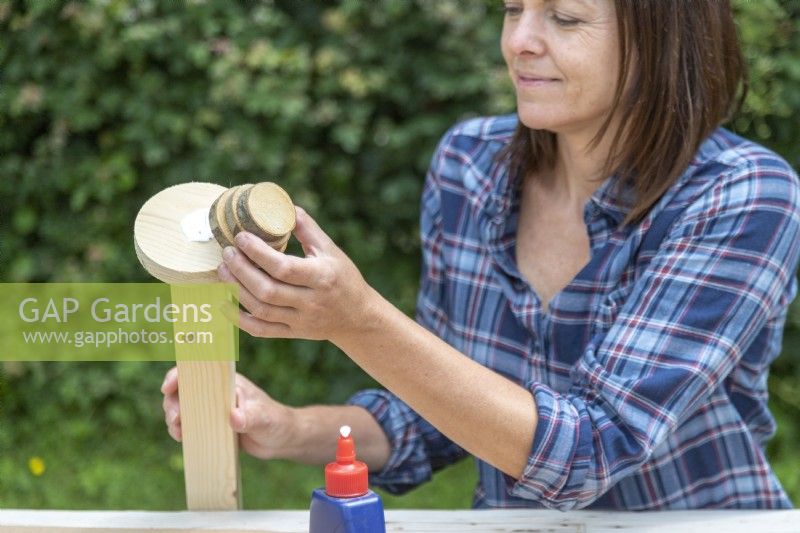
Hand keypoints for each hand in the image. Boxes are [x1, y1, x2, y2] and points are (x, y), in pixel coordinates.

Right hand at [160, 366, 296, 459]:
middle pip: (183, 390)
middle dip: (173, 403)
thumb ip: (249, 418)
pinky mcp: (211, 426)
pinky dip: (181, 430)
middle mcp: (216, 393)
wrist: (281, 439)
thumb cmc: (275, 421)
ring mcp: (212, 409)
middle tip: (176, 419)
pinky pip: (190, 425)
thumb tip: (234, 418)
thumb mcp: (263, 418)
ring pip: (183, 408)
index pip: (197, 370)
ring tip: (178, 432)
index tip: (167, 387)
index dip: (178, 375)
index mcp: (227, 381)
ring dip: (174, 418)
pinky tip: (182, 438)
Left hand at [216, 206, 376, 343]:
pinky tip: (224, 301)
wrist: (358, 318)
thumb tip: (284, 206)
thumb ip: (308, 229)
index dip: (258, 253)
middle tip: (227, 253)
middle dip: (241, 270)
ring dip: (236, 290)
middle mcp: (311, 302)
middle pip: (268, 290)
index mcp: (322, 277)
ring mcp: (300, 320)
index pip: (284, 268)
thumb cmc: (344, 278)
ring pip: (261, 309)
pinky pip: (260, 330)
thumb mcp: (332, 250)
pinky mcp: (292, 332)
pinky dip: (239, 318)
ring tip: (223, 270)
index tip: (241, 238)